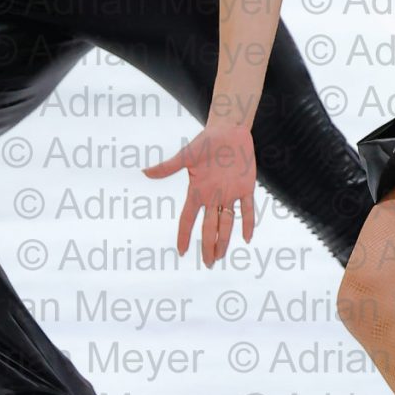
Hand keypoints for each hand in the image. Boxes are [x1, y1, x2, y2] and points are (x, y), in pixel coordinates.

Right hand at [144, 123, 257, 267]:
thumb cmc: (205, 141)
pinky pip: (247, 209)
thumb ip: (168, 167)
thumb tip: (145, 172)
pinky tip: (248, 238)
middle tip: (208, 264)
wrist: (229, 130)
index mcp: (197, 191)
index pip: (188, 219)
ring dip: (224, 240)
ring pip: (226, 223)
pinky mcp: (245, 188)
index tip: (182, 251)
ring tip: (221, 257)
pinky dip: (248, 223)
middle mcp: (212, 197)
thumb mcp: (186, 156)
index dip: (184, 235)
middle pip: (208, 227)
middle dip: (208, 246)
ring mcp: (229, 194)